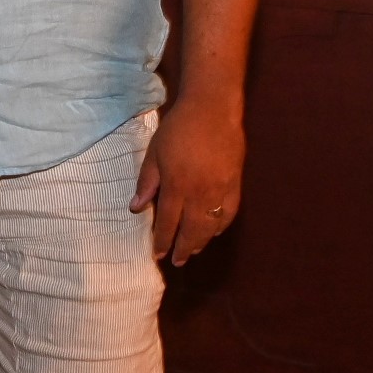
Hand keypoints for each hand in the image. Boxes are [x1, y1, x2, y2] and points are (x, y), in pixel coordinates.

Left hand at [131, 99, 244, 265]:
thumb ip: (147, 182)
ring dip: (202, 241)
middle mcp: (200, 194)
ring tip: (193, 251)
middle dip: (183, 248)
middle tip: (177, 261)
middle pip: (192, 230)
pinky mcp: (236, 184)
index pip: (168, 222)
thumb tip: (136, 207)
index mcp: (176, 186)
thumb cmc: (178, 129)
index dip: (162, 240)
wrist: (213, 110)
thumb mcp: (154, 153)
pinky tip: (215, 231)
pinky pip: (230, 212)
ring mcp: (221, 190)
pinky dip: (221, 226)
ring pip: (212, 225)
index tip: (157, 253)